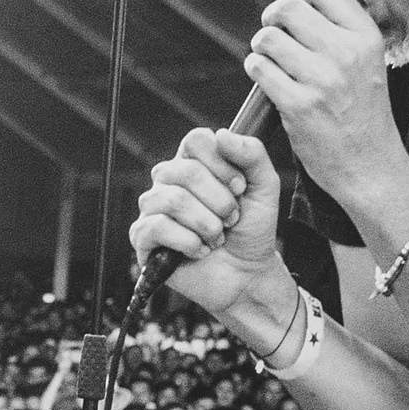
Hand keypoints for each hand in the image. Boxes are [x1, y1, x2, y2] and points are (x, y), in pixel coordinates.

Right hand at [127, 125, 290, 337]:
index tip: (239, 188)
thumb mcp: (265, 187)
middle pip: (186, 171)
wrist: (247, 274)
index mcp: (193, 162)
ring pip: (173, 200)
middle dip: (220, 201)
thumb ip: (252, 154)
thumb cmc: (252, 230)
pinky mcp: (143, 238)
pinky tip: (200, 250)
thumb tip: (220, 134)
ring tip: (217, 238)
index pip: (196, 140)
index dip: (222, 164)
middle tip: (232, 219)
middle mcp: (168, 181)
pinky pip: (156, 227)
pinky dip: (188, 242)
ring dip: (207, 224)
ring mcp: (153, 208)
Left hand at [248, 0, 408, 214]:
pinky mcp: (298, 106)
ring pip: (268, 37)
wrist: (370, 164)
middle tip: (274, 35)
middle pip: (287, 7)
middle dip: (272, 18)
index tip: (291, 6)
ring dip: (261, 47)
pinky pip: (259, 68)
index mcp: (366, 36)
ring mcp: (322, 80)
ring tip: (272, 61)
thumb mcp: (368, 61)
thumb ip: (342, 29)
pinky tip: (268, 80)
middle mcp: (346, 53)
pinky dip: (256, 70)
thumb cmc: (362, 110)